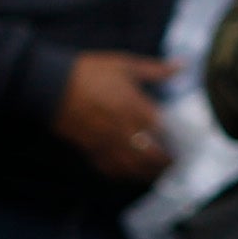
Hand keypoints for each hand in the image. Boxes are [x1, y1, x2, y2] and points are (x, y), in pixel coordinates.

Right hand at [50, 49, 182, 187]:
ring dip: (147, 173)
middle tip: (175, 163)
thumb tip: (182, 66)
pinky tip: (129, 173)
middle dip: (166, 162)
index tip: (188, 145)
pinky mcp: (89, 148)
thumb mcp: (124, 65)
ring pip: (132, 167)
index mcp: (136, 107)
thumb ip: (155, 70)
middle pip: (152, 156)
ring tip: (158, 173)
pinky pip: (109, 168)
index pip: (166, 132)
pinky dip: (122, 173)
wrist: (48, 84)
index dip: (179, 140)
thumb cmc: (88, 72)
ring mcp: (106, 142)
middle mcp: (124, 129)